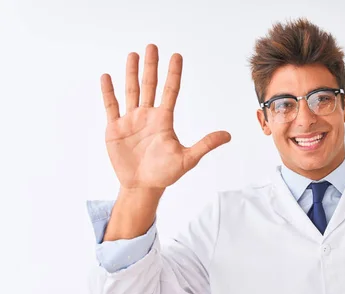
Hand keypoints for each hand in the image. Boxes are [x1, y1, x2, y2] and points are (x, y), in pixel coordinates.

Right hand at [100, 44, 230, 189]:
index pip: (170, 91)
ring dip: (131, 74)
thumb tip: (228, 135)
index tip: (177, 56)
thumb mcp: (188, 159)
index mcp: (164, 120)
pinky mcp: (115, 129)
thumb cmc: (165, 174)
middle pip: (149, 86)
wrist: (143, 187)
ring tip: (133, 55)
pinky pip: (111, 107)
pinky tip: (107, 77)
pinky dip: (108, 92)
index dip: (173, 74)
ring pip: (131, 91)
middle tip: (153, 46)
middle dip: (151, 66)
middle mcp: (148, 116)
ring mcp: (131, 121)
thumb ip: (206, 145)